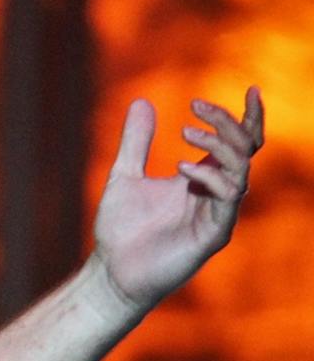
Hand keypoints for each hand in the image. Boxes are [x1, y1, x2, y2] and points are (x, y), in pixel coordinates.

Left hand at [92, 87, 264, 313]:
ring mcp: (218, 214)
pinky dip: (210, 177)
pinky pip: (228, 198)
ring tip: (188, 132)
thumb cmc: (120, 229)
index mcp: (203, 178)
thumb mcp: (124, 175)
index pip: (239, 143)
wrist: (111, 271)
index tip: (250, 89)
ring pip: (241, 170)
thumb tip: (141, 101)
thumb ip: (136, 141)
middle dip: (229, 123)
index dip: (248, 117)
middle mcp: (216, 193)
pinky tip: (182, 168)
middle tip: (197, 106)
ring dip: (220, 145)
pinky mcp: (214, 234)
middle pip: (245, 150)